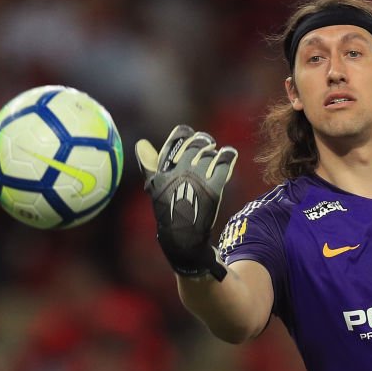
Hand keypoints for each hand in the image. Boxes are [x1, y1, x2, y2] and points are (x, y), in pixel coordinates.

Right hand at [136, 125, 237, 279]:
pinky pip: (223, 165)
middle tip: (207, 143)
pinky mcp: (212, 189)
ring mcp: (196, 180)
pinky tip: (230, 155)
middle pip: (196, 145)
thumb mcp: (155, 189)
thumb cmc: (168, 211)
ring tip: (219, 152)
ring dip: (215, 151)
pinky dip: (228, 156)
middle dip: (203, 141)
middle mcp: (179, 172)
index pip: (175, 141)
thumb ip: (149, 165)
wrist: (183, 237)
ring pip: (210, 154)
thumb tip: (141, 144)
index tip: (190, 134)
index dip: (184, 133)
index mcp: (163, 170)